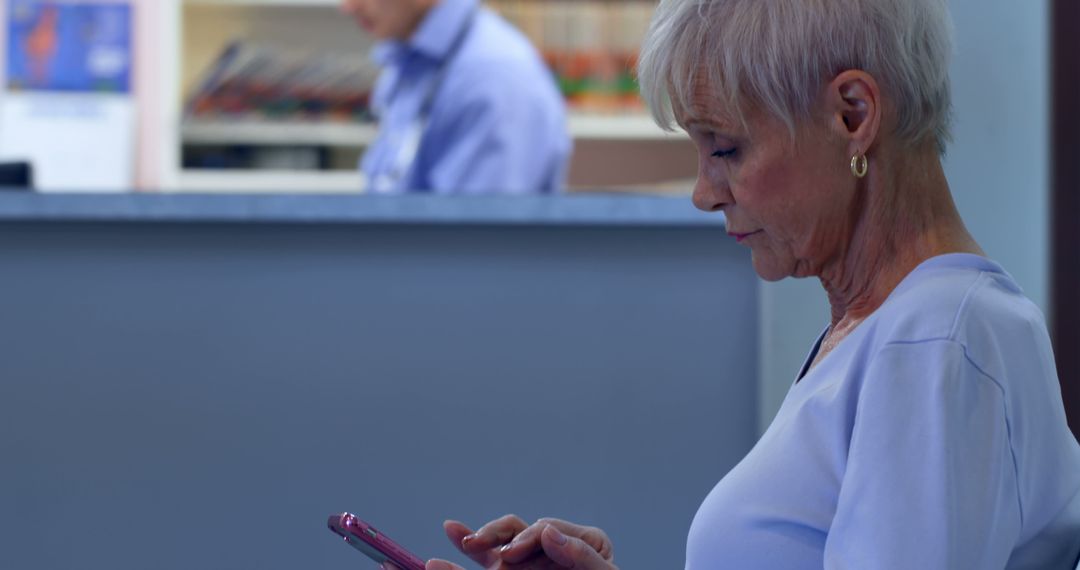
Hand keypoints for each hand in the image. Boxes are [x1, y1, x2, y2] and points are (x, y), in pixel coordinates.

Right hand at [417, 515, 616, 569]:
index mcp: (582, 543)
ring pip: (499, 549)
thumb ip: (580, 556)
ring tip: (452, 532)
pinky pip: (492, 565)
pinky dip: (467, 557)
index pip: (545, 531)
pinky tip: (448, 540)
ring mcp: (532, 567)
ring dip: (474, 540)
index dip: (525, 538)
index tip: (510, 555)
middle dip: (492, 536)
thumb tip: (546, 530)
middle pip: (515, 534)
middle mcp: (553, 551)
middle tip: (470, 542)